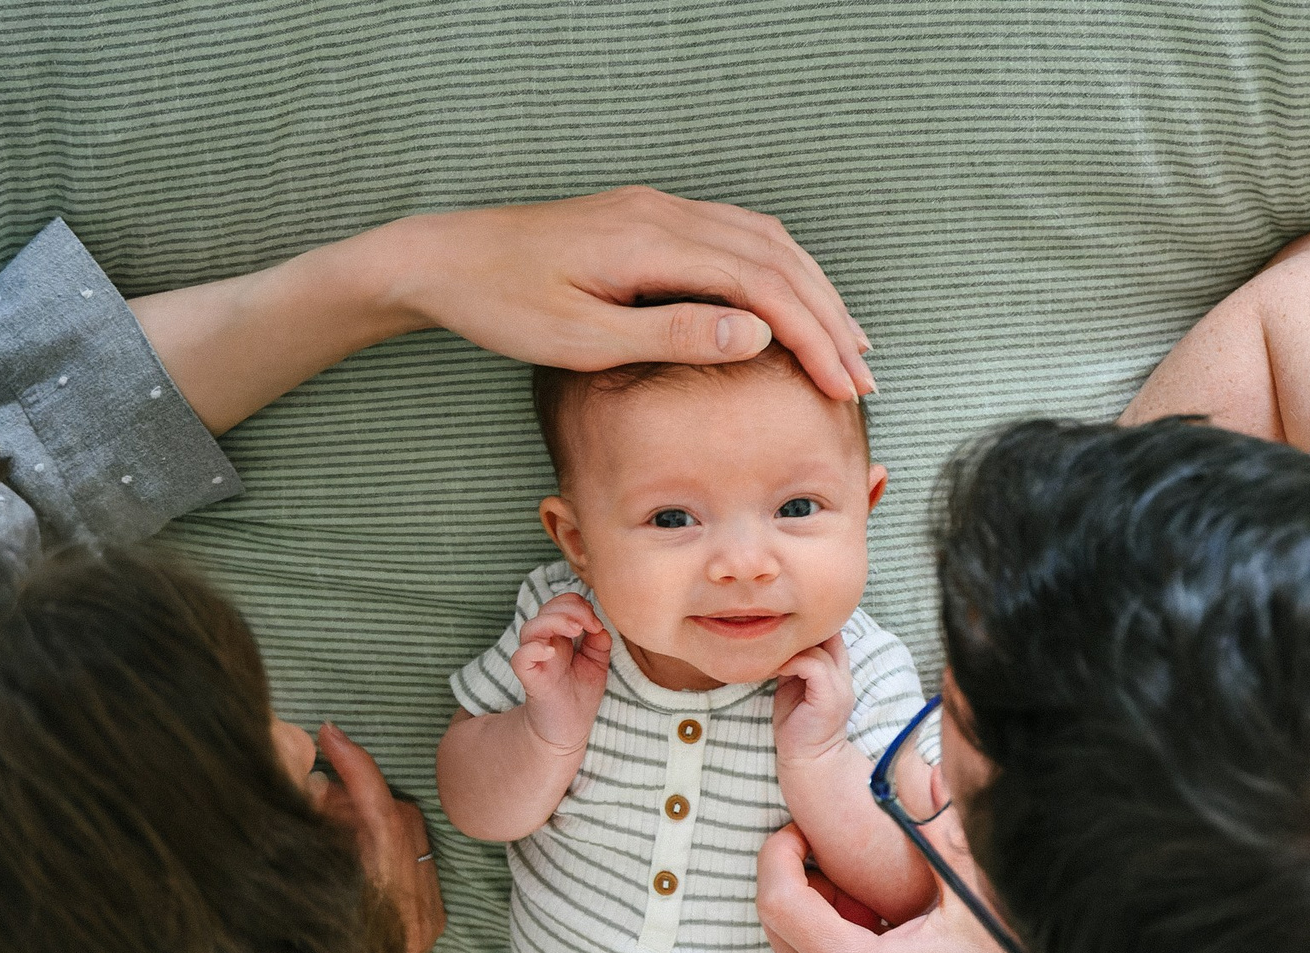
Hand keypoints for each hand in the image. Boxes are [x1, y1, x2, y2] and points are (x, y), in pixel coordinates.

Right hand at [310, 723, 445, 952]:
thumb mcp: (300, 885)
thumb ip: (314, 833)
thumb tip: (321, 788)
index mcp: (381, 905)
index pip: (381, 816)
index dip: (357, 768)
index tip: (331, 735)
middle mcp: (413, 915)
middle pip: (396, 820)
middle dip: (357, 798)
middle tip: (318, 795)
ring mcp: (426, 923)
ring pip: (406, 837)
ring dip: (368, 821)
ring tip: (329, 827)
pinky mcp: (430, 925)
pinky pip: (411, 861)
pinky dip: (382, 846)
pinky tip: (352, 852)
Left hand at [375, 186, 874, 399]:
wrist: (446, 260)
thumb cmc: (503, 306)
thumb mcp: (583, 337)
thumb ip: (672, 335)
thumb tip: (758, 332)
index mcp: (651, 243)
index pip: (761, 285)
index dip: (813, 336)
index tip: (844, 386)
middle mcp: (665, 214)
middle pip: (777, 259)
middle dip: (828, 320)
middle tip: (863, 379)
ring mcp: (659, 210)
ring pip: (764, 243)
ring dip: (812, 293)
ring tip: (848, 346)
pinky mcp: (649, 219)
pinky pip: (736, 237)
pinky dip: (778, 273)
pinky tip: (793, 305)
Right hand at [512, 592, 611, 754]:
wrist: (567, 730)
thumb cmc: (580, 696)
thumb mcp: (597, 664)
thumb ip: (599, 641)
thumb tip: (599, 625)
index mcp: (560, 637)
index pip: (561, 605)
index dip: (578, 605)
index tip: (596, 623)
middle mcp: (545, 644)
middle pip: (545, 610)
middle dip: (569, 609)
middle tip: (588, 623)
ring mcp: (535, 661)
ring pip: (530, 628)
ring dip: (554, 622)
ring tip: (576, 630)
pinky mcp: (530, 679)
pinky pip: (520, 658)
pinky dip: (533, 649)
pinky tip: (551, 651)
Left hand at [758, 818, 1045, 952]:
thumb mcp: (983, 923)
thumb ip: (951, 847)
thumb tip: (927, 777)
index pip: (778, 896)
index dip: (779, 855)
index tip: (796, 837)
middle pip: (781, 925)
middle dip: (808, 893)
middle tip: (854, 892)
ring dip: (819, 943)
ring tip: (875, 948)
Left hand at [771, 635, 855, 768]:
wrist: (808, 760)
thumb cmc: (797, 727)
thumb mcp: (794, 688)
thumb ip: (795, 667)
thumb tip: (777, 645)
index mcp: (837, 674)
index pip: (834, 636)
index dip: (813, 626)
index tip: (786, 626)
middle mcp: (843, 677)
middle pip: (832, 635)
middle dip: (805, 630)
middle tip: (778, 634)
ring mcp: (839, 686)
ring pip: (818, 648)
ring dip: (790, 649)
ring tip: (771, 658)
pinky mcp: (829, 696)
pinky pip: (812, 664)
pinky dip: (791, 663)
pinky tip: (776, 671)